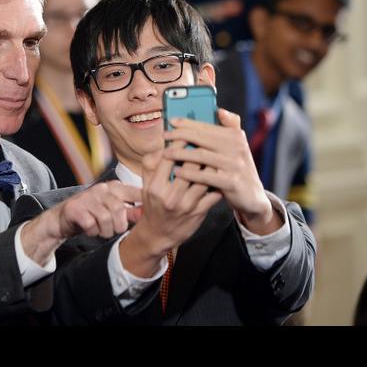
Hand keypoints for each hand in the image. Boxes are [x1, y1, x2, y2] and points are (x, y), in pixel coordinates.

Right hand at [21, 181, 141, 263]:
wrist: (63, 218)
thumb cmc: (93, 214)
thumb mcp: (114, 211)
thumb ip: (130, 211)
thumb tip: (147, 213)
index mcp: (115, 187)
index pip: (135, 192)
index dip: (143, 204)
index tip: (148, 215)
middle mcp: (101, 189)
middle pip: (119, 210)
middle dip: (119, 226)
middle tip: (114, 230)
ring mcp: (87, 197)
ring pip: (105, 219)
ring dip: (105, 231)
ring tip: (101, 230)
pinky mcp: (75, 208)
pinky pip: (91, 224)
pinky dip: (93, 232)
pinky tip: (90, 230)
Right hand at [118, 149, 221, 275]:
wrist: (158, 234)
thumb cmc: (153, 204)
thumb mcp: (146, 184)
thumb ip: (151, 163)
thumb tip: (163, 143)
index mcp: (155, 186)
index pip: (169, 157)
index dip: (180, 142)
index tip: (188, 132)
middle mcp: (170, 196)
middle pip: (190, 165)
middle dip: (200, 150)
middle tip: (207, 140)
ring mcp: (186, 206)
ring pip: (205, 178)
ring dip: (212, 164)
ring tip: (216, 154)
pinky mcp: (199, 213)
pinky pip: (213, 193)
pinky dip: (218, 182)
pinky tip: (221, 173)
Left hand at [162, 108, 281, 234]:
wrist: (253, 197)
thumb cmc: (237, 170)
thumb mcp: (237, 147)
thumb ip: (230, 128)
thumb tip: (219, 110)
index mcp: (236, 136)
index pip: (208, 125)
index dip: (188, 122)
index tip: (171, 121)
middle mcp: (237, 148)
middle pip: (202, 138)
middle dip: (180, 135)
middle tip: (165, 136)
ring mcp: (235, 165)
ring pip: (201, 155)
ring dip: (180, 153)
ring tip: (166, 153)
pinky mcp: (231, 182)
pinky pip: (205, 176)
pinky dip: (188, 173)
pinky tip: (176, 172)